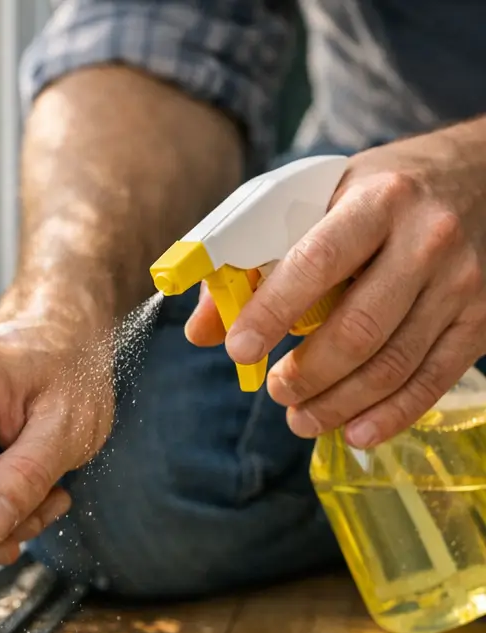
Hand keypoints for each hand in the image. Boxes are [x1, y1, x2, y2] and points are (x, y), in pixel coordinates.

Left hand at [185, 123, 485, 446]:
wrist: (480, 175)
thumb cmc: (375, 196)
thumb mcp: (316, 202)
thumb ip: (251, 261)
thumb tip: (200, 331)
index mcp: (376, 200)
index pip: (316, 262)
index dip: (273, 312)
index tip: (239, 350)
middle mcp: (426, 239)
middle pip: (359, 327)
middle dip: (307, 373)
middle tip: (274, 391)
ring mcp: (460, 283)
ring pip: (393, 363)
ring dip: (338, 403)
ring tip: (300, 418)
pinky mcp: (480, 319)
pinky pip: (433, 379)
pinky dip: (391, 415)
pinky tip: (354, 432)